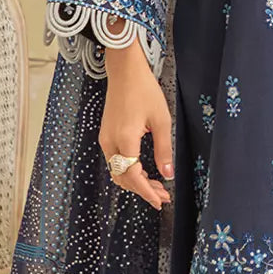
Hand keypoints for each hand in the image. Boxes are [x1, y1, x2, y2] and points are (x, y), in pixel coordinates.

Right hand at [100, 35, 172, 209]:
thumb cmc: (145, 91)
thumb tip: (168, 174)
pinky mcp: (105, 135)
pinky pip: (115, 162)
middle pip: (123, 178)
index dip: (147, 192)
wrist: (125, 72)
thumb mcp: (161, 120)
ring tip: (157, 185)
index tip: (160, 201)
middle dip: (143, 190)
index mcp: (125, 138)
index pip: (133, 176)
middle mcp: (110, 142)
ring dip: (135, 182)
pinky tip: (144, 171)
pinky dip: (129, 171)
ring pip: (118, 172)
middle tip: (163, 195)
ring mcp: (105, 139)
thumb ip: (164, 149)